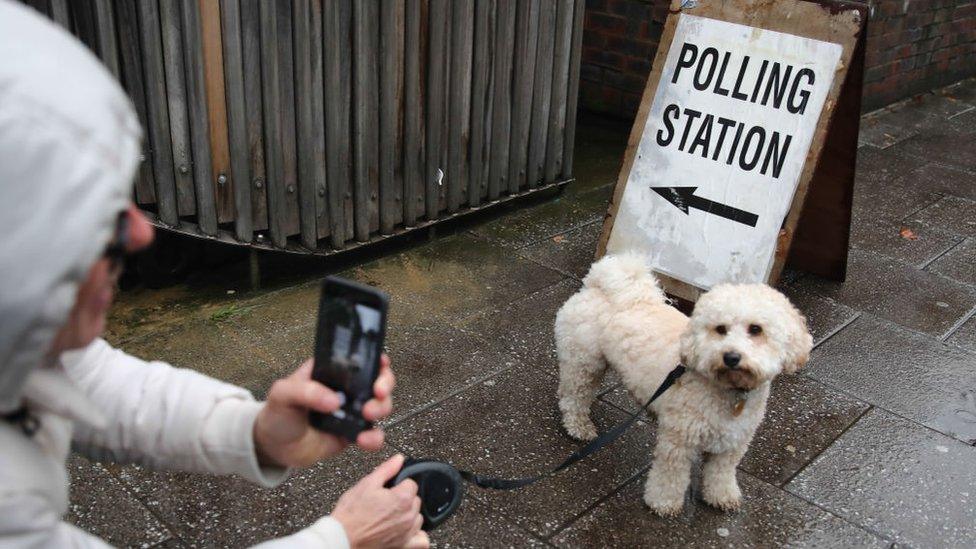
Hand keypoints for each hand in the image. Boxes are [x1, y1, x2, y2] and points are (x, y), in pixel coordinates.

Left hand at [253, 355, 394, 467]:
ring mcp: (352, 411)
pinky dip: (375, 437)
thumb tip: (335, 401)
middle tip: (378, 393)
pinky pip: (373, 434)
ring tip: (367, 415)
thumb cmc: (278, 413)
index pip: (359, 358)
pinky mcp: (354, 433)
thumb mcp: (282, 394)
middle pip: (379, 380)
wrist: (275, 448)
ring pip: (381, 405)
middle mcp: (346, 388)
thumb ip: (305, 391)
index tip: (381, 363)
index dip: (375, 358)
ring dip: (382, 408)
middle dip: (385, 384)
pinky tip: (364, 440)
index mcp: (332, 371)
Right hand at [332, 455, 429, 548]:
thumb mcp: (367, 484)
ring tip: (390, 515)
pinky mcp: (404, 546)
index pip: (411, 483)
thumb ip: (387, 469)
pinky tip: (406, 530)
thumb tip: (399, 459)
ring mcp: (407, 532)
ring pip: (418, 518)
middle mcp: (408, 516)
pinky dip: (417, 535)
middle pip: (415, 500)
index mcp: (402, 498)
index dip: (399, 484)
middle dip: (403, 498)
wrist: (342, 538)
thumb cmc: (351, 515)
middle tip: (385, 502)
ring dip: (408, 515)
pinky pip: (422, 541)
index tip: (389, 489)